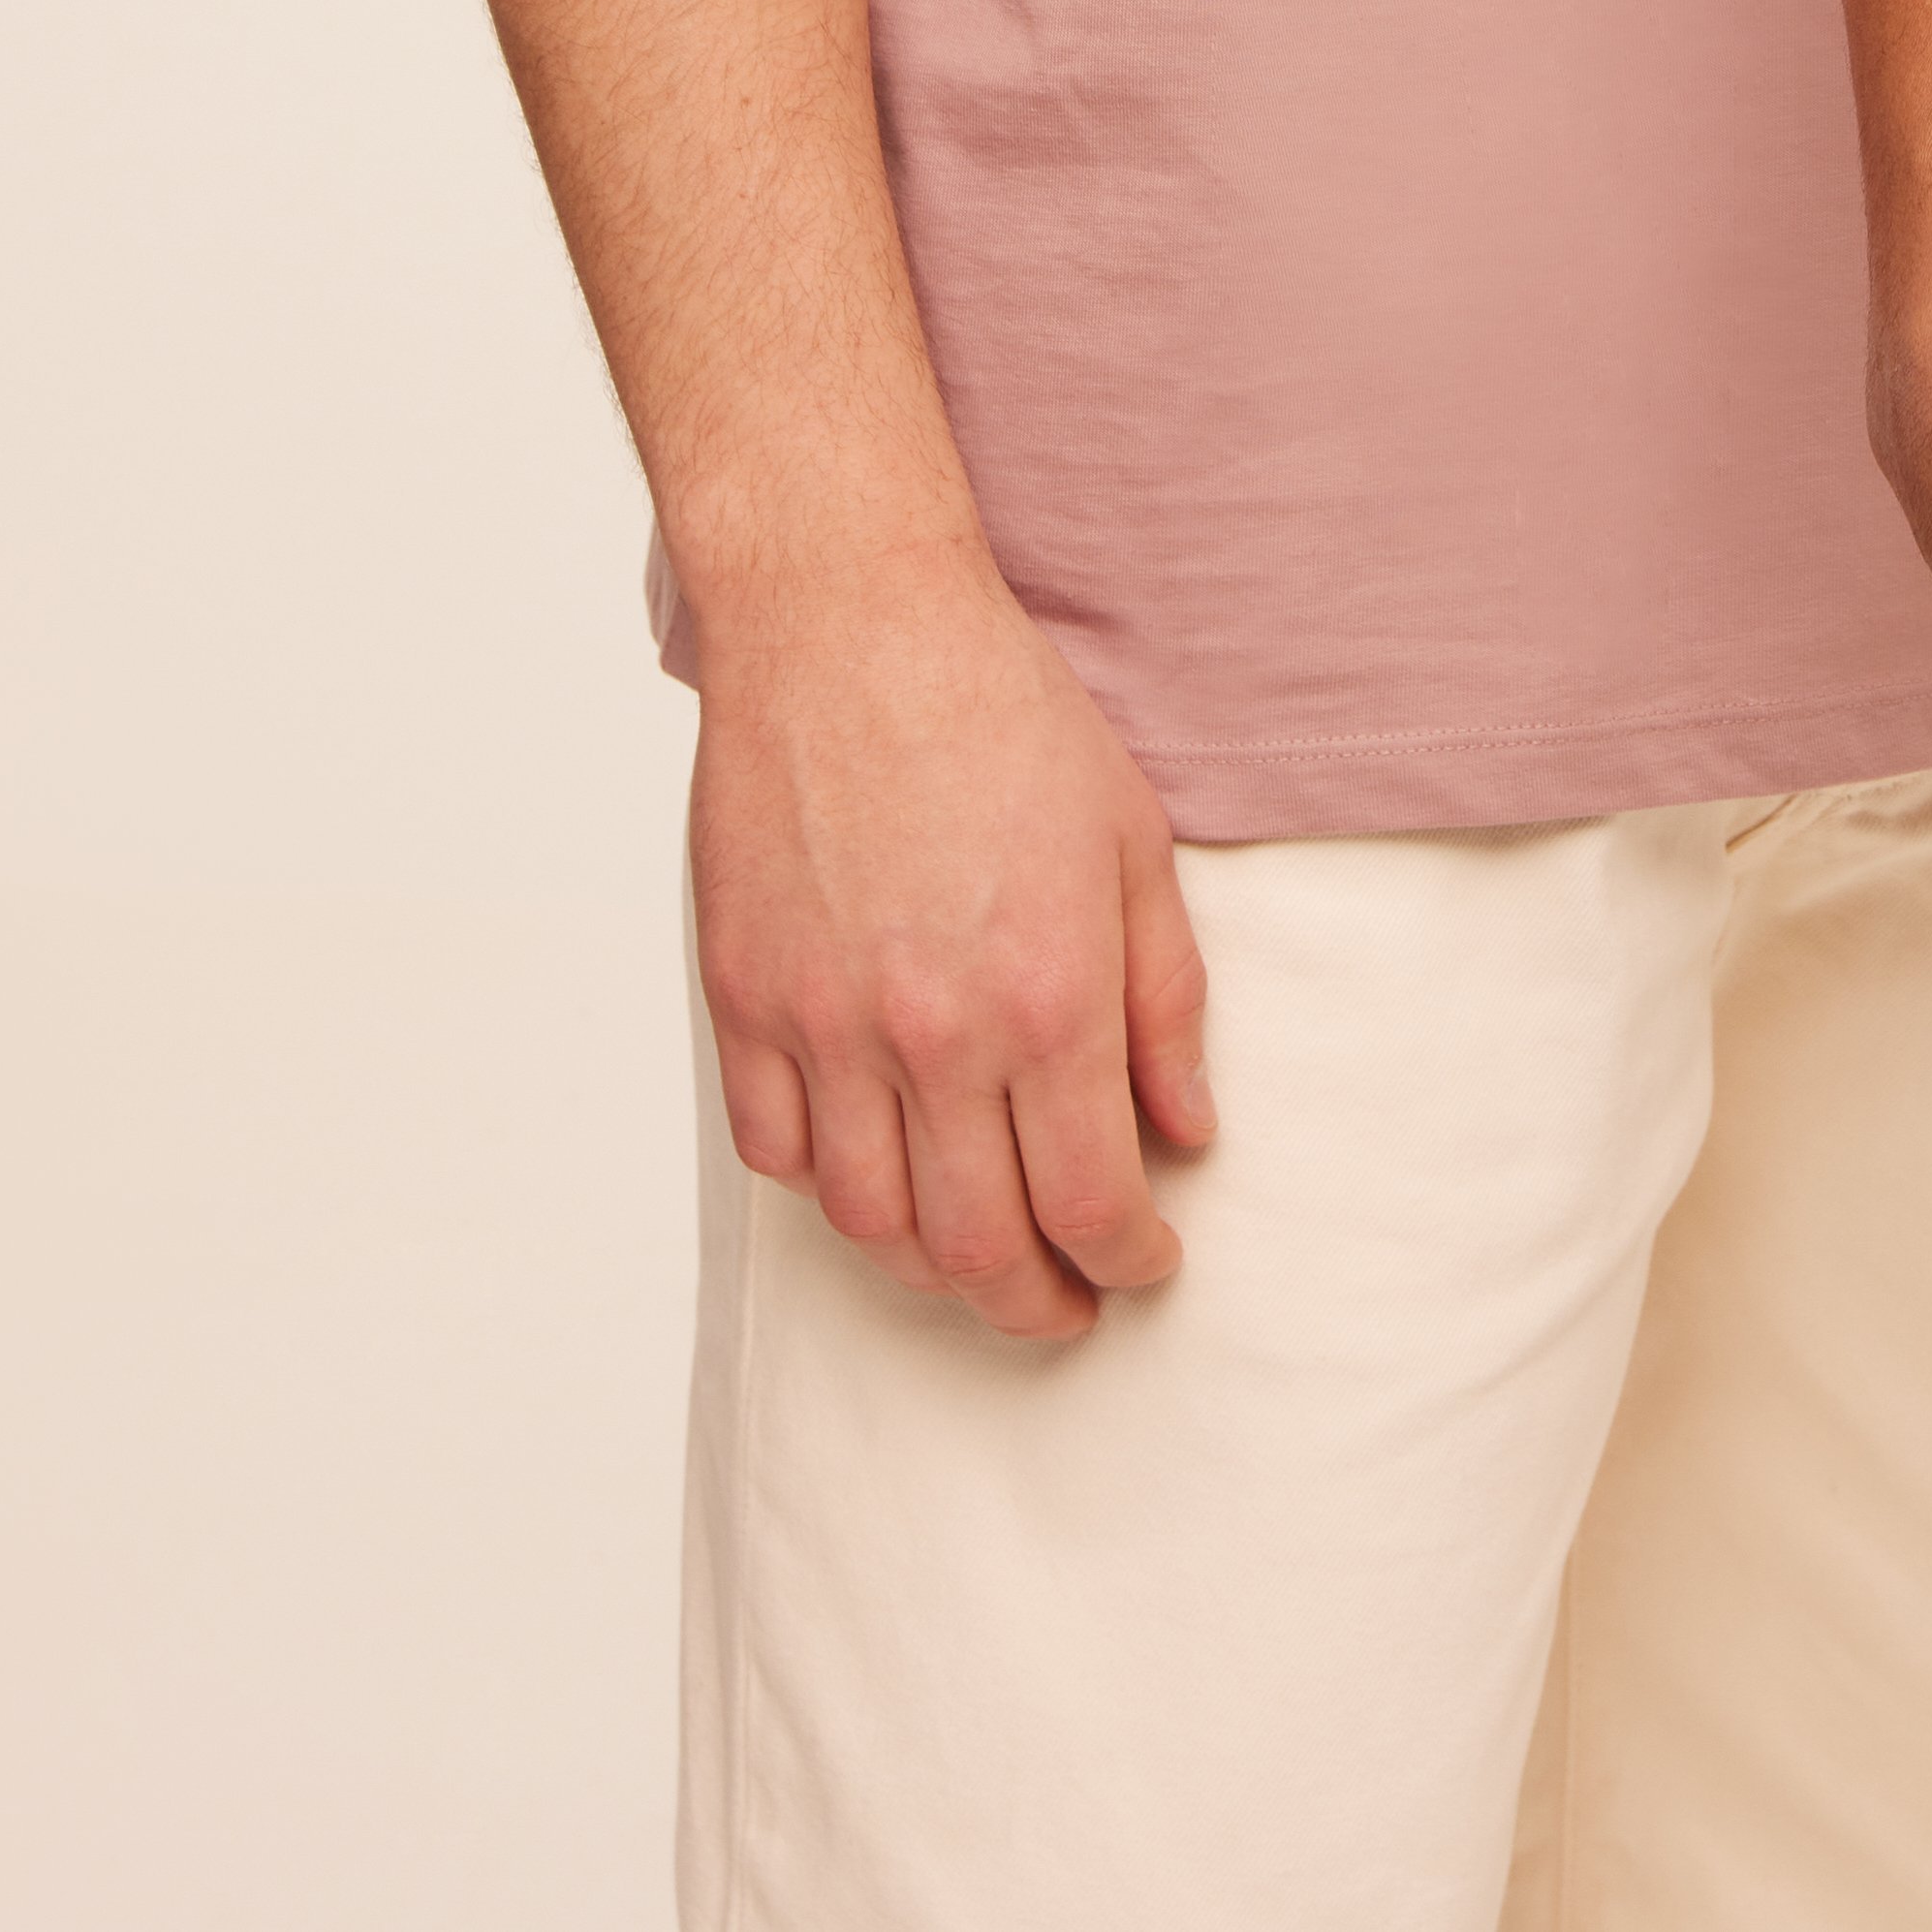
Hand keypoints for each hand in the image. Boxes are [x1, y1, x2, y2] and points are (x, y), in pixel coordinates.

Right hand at [689, 539, 1214, 1343]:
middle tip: (1066, 1304)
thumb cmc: (1002, 714)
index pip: (1089, 1203)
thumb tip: (1186, 1129)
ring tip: (978, 1259)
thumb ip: (1166, 1001)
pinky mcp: (745, 1003)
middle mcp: (932, 1034)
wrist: (853, 626)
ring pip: (871, 1225)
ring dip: (933, 1267)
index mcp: (1046, 997)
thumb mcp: (1134, 843)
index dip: (1126, 1260)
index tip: (1146, 1261)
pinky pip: (779, 1154)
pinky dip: (831, 1193)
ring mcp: (825, 1026)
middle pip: (977, 1246)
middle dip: (1034, 1302)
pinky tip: (879, 1177)